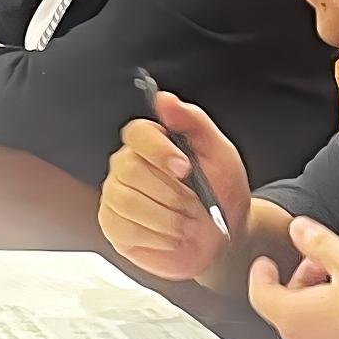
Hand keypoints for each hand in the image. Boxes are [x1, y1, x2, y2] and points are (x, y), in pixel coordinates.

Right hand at [98, 86, 252, 281]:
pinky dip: (158, 237)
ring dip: (168, 218)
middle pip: (131, 171)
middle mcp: (126, 166)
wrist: (224, 239)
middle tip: (196, 204)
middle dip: (172, 193)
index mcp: (151, 144)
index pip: (137, 133)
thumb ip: (193, 122)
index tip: (185, 168)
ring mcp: (116, 196)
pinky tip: (172, 236)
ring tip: (187, 223)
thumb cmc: (222, 194)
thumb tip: (165, 99)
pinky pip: (126, 229)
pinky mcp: (114, 226)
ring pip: (129, 202)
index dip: (159, 150)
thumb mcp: (220, 154)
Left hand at [248, 218, 338, 338]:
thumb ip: (319, 242)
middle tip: (324, 265)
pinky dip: (330, 324)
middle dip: (299, 281)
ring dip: (316, 302)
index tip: (267, 262)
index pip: (259, 292)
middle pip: (283, 307)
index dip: (261, 272)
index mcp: (294, 317)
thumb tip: (299, 229)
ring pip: (304, 326)